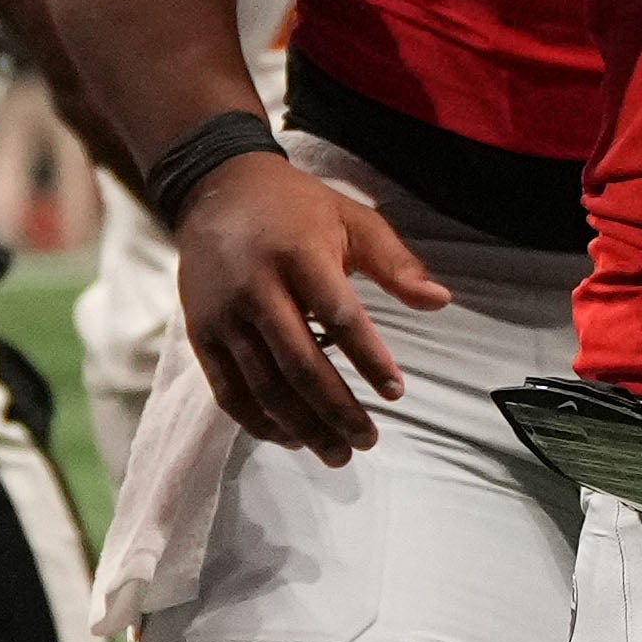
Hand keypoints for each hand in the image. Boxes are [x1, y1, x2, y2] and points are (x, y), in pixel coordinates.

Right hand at [173, 148, 450, 462]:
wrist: (216, 188)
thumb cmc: (297, 207)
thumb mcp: (352, 218)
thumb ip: (395, 261)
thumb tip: (440, 301)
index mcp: (299, 254)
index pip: (339, 315)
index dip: (369, 358)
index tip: (395, 392)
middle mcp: (256, 287)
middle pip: (299, 364)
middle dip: (337, 410)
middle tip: (369, 440)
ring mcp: (224, 315)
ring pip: (263, 386)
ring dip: (302, 427)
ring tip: (338, 452)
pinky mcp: (201, 334)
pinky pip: (228, 391)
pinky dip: (259, 422)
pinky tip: (291, 438)